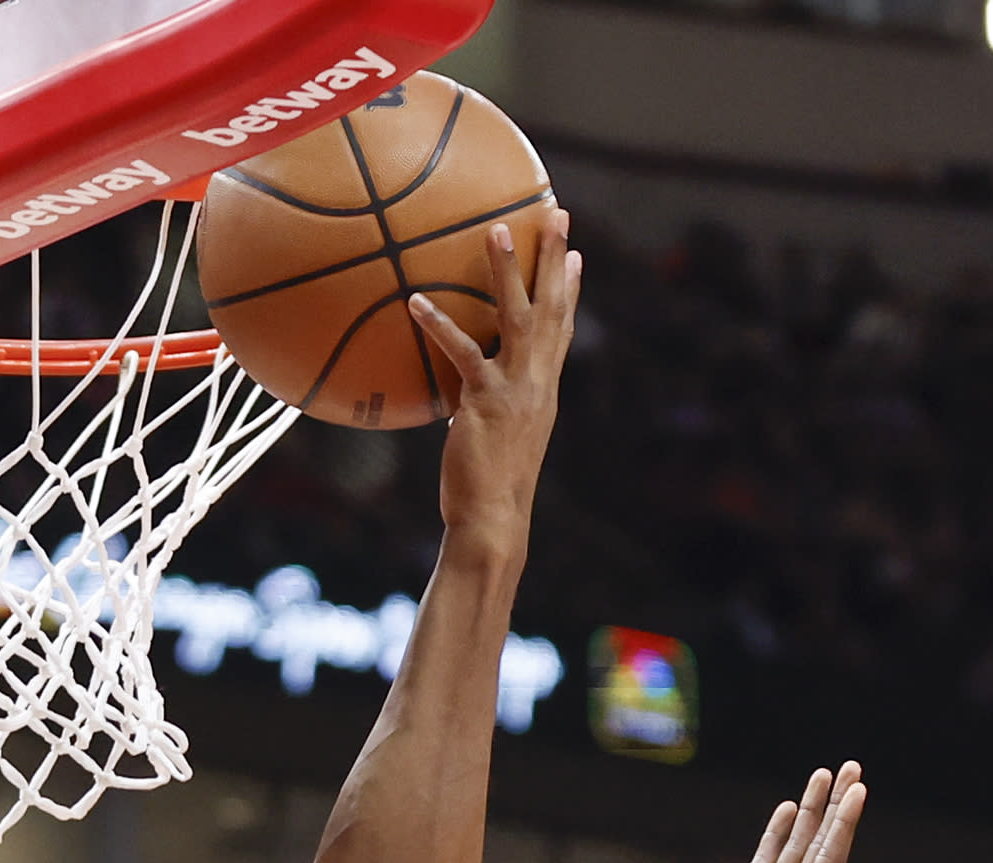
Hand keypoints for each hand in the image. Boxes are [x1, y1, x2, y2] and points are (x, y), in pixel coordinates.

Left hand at [413, 207, 582, 546]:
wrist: (494, 520)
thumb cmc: (489, 488)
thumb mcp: (499, 439)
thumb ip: (492, 408)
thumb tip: (470, 399)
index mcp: (544, 389)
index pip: (562, 329)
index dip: (571, 290)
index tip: (576, 253)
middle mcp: (538, 382)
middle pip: (552, 307)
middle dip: (554, 258)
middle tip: (557, 212)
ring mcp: (515, 388)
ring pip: (516, 316)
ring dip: (506, 270)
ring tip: (493, 228)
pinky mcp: (485, 401)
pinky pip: (462, 353)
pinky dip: (440, 325)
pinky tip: (416, 300)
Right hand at [676, 763, 864, 862]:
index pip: (830, 857)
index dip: (844, 822)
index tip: (859, 788)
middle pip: (819, 843)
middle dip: (834, 804)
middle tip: (849, 766)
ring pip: (795, 846)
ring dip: (809, 812)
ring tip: (821, 777)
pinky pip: (764, 860)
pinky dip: (776, 835)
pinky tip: (784, 812)